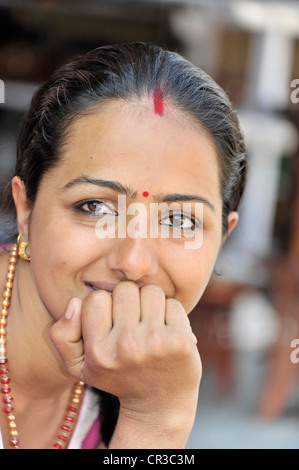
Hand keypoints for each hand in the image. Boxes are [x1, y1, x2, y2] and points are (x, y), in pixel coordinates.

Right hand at [50, 282, 201, 444]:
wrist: (159, 404)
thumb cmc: (117, 376)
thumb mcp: (80, 365)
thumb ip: (63, 335)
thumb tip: (74, 302)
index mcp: (99, 352)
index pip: (96, 298)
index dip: (104, 305)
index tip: (111, 321)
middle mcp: (126, 347)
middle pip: (125, 290)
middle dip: (129, 300)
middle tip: (133, 321)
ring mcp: (155, 343)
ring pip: (151, 291)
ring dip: (150, 303)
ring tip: (149, 324)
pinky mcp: (181, 340)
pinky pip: (173, 303)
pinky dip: (170, 313)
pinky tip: (167, 331)